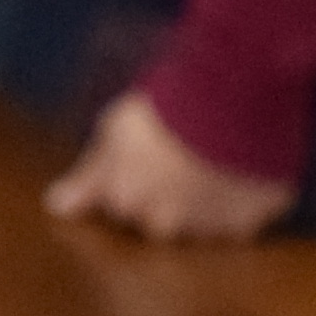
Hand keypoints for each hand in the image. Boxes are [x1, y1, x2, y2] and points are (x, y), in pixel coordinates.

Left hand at [44, 88, 289, 244]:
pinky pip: (250, 215)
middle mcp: (171, 224)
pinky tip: (248, 166)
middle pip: (165, 221)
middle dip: (172, 196)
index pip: (123, 205)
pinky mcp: (257, 217)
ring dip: (209, 200)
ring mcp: (215, 226)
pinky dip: (248, 197)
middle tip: (184, 154)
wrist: (230, 90)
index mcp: (129, 201)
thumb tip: (59, 207)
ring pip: (207, 224)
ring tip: (218, 156)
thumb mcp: (114, 132)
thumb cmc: (166, 105)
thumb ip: (89, 178)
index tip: (148, 152)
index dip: (135, 176)